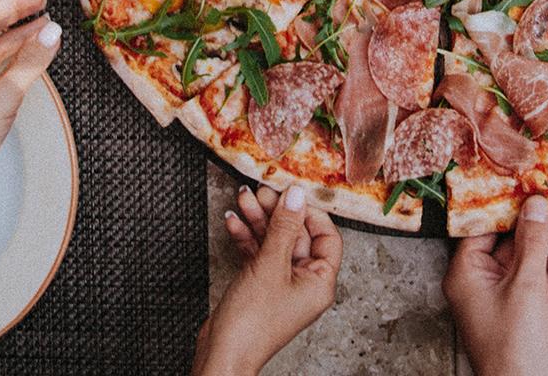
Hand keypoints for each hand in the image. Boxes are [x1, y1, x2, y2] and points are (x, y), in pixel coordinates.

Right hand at [192, 185, 342, 374]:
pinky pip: (258, 254)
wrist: (221, 356)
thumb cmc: (251, 324)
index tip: (290, 194)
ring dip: (258, 220)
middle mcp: (304, 283)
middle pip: (296, 235)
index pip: (326, 236)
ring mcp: (281, 284)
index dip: (309, 212)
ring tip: (242, 199)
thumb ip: (284, 227)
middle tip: (260, 192)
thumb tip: (297, 195)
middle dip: (276, 212)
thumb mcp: (270, 265)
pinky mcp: (260, 286)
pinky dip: (246, 238)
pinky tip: (233, 222)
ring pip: (274, 242)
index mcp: (320, 281)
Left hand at [442, 195, 547, 375]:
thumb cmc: (513, 352)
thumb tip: (534, 205)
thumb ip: (532, 242)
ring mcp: (507, 299)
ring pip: (543, 271)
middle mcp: (484, 283)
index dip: (512, 209)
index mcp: (468, 273)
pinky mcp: (528, 314)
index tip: (533, 190)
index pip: (488, 228)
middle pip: (521, 247)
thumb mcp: (525, 286)